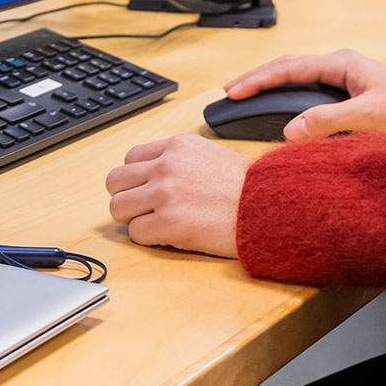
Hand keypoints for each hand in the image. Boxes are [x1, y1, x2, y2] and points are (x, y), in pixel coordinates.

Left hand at [104, 134, 246, 256]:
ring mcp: (165, 194)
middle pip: (115, 181)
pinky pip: (135, 234)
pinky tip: (168, 236)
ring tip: (155, 224)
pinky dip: (148, 239)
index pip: (130, 158)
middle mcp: (166, 166)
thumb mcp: (211, 154)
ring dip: (133, 219)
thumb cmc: (248, 187)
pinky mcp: (168, 223)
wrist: (270, 206)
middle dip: (127, 197)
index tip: (149, 190)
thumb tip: (156, 174)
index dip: (137, 178)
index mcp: (176, 146)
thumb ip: (180, 160)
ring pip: (117, 207)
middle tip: (145, 210)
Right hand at [223, 49, 385, 140]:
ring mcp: (349, 84)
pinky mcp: (356, 101)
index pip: (288, 68)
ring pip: (302, 86)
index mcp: (342, 64)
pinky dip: (295, 108)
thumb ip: (327, 121)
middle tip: (231, 96)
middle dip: (259, 82)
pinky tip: (287, 120)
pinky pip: (315, 100)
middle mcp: (343, 69)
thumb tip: (288, 130)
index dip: (257, 80)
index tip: (233, 91)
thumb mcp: (369, 116)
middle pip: (289, 72)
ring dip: (276, 94)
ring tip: (251, 105)